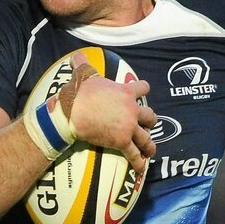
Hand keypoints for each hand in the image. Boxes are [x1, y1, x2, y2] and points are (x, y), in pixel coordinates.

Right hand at [64, 52, 156, 171]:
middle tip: (147, 125)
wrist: (73, 112)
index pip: (144, 88)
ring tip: (150, 150)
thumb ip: (83, 63)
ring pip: (146, 138)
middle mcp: (132, 110)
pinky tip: (141, 168)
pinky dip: (139, 162)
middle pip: (151, 116)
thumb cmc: (79, 92)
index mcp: (126, 92)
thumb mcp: (84, 73)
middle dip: (150, 121)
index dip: (143, 90)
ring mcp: (129, 127)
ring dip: (149, 144)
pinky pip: (134, 154)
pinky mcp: (122, 142)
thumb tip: (75, 55)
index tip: (142, 92)